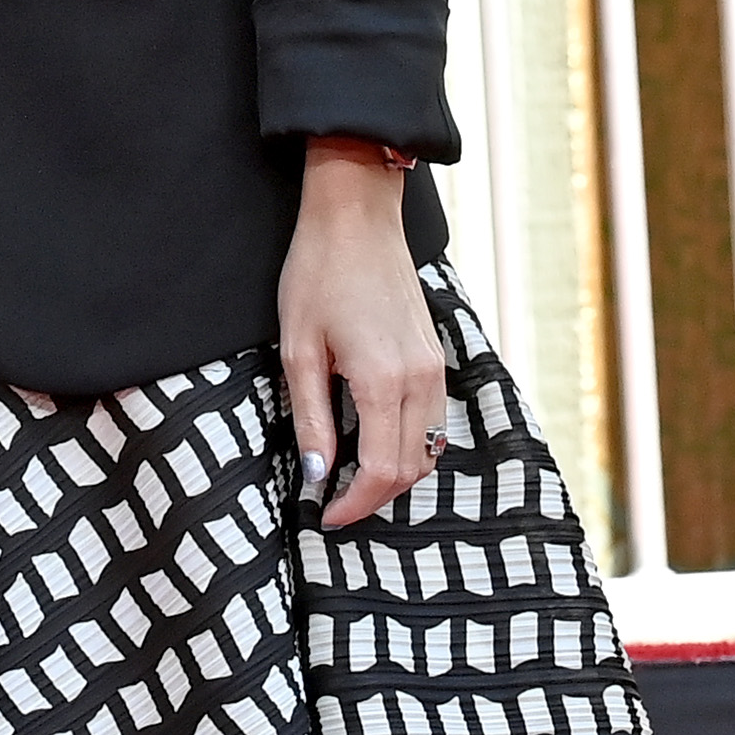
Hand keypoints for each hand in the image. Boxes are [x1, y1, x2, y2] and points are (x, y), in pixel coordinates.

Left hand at [279, 147, 445, 530]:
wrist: (356, 219)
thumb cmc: (317, 274)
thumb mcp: (298, 349)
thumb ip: (312, 416)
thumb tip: (318, 473)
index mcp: (384, 380)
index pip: (382, 471)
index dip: (355, 503)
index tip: (325, 515)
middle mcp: (421, 380)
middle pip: (411, 468)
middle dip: (374, 496)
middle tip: (334, 502)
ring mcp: (435, 367)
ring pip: (429, 449)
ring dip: (395, 473)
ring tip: (351, 477)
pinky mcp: (435, 356)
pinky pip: (432, 420)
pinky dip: (408, 444)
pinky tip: (374, 440)